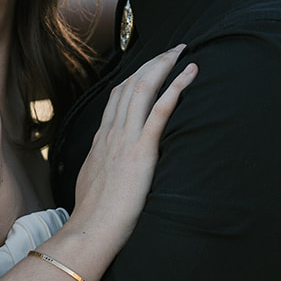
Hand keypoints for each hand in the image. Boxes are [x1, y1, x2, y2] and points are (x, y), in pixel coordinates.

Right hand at [70, 46, 196, 252]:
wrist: (90, 230)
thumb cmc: (93, 216)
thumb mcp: (93, 183)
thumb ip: (102, 168)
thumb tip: (108, 169)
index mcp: (102, 140)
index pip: (117, 97)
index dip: (134, 76)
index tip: (149, 66)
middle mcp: (112, 133)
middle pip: (131, 84)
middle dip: (152, 62)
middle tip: (172, 50)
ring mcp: (125, 139)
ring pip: (144, 88)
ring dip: (165, 65)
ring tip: (182, 52)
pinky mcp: (141, 150)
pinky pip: (160, 109)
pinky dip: (176, 86)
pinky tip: (190, 73)